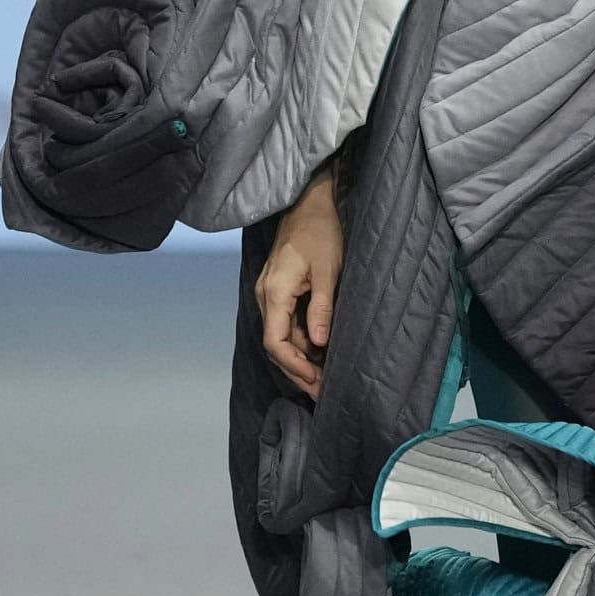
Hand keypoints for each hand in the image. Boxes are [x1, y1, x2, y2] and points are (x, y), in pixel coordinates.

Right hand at [255, 164, 342, 400]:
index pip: (275, 341)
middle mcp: (265, 296)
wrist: (308, 203)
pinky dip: (300, 340)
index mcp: (275, 292)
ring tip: (323, 377)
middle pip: (276, 344)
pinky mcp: (278, 290)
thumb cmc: (321, 232)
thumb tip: (320, 343)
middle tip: (321, 391)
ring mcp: (269, 293)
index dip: (294, 365)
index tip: (315, 381)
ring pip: (280, 335)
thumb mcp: (329, 270)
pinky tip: (318, 351)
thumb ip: (322, 307)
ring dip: (300, 357)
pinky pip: (284, 323)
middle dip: (297, 369)